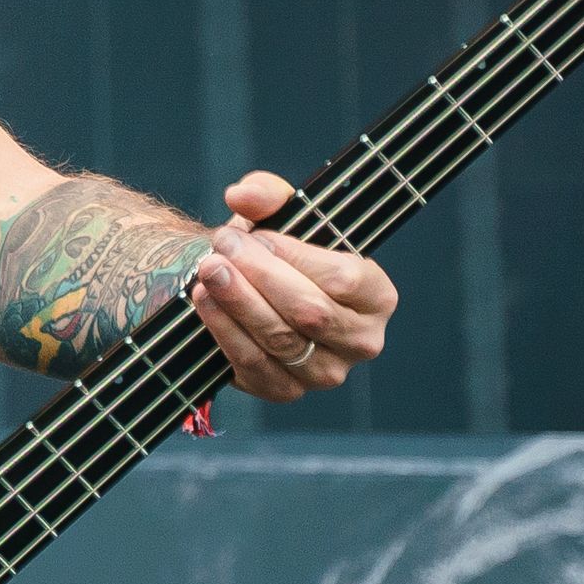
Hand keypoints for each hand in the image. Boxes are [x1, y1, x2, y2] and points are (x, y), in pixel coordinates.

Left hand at [186, 171, 396, 402]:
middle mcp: (362, 341)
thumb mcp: (277, 212)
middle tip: (222, 248)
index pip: (344, 279)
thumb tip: (241, 195)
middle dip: (260, 277)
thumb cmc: (274, 249)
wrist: (247, 288)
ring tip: (208, 269)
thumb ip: (266, 193)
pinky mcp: (285, 390)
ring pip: (280, 340)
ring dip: (239, 302)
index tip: (257, 235)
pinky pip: (254, 365)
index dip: (297, 257)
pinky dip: (225, 331)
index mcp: (377, 296)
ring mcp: (325, 372)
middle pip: (310, 312)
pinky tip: (205, 301)